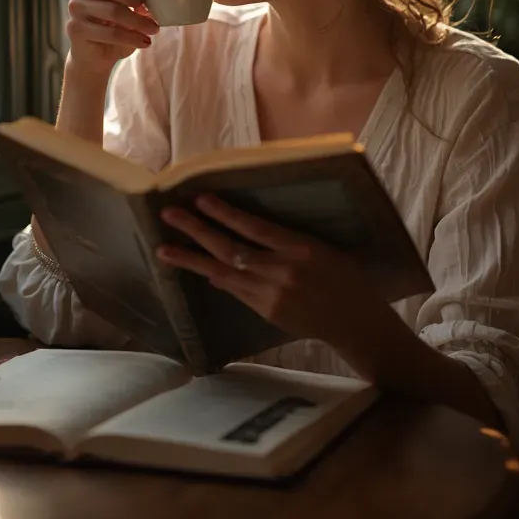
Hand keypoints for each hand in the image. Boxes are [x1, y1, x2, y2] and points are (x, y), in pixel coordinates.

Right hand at [65, 0, 159, 74]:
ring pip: (111, 10)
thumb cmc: (114, 21)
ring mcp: (74, 8)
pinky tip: (145, 41)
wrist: (96, 53)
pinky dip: (132, 38)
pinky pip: (110, 32)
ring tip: (154, 28)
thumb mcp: (126, 2)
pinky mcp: (76, 29)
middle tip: (146, 6)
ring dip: (138, 21)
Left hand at [156, 195, 392, 352]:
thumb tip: (243, 235)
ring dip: (191, 260)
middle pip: (230, 249)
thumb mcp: (320, 248)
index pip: (255, 227)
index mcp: (301, 248)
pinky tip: (195, 269)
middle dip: (196, 231)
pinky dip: (214, 277)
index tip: (201, 199)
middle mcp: (282, 271)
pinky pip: (234, 290)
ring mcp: (271, 294)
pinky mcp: (265, 312)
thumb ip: (283, 241)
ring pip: (222, 273)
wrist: (354, 320)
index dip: (226, 213)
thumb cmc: (343, 276)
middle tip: (168, 214)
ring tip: (164, 249)